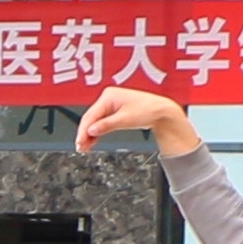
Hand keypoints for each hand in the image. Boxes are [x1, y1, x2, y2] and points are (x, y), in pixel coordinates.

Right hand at [75, 85, 201, 154]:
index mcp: (109, 96)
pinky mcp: (114, 111)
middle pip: (91, 118)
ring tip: (85, 147)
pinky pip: (101, 122)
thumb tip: (91, 131)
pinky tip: (93, 141)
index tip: (79, 142)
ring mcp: (111, 104)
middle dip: (85, 134)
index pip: (91, 115)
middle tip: (80, 147)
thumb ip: (106, 125)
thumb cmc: (149, 110)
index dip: (84, 130)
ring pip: (95, 121)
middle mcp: (108, 98)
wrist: (162, 112)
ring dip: (90, 134)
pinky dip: (97, 132)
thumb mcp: (125, 120)